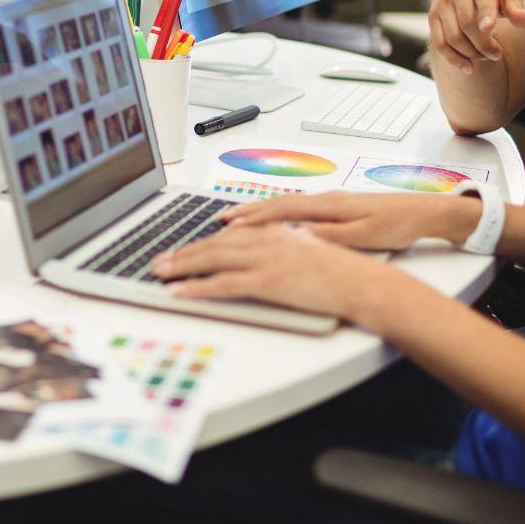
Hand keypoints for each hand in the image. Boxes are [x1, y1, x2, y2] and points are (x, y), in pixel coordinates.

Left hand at [152, 222, 424, 330]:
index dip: (203, 240)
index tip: (184, 246)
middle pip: (215, 243)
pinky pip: (223, 284)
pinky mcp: (267, 281)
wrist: (365, 283)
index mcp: (277, 232)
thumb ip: (284, 251)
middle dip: (184, 252)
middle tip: (159, 259)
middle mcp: (267, 240)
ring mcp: (266, 259)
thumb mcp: (309, 254)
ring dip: (182, 265)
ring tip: (159, 272)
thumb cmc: (343, 274)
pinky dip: (197, 287)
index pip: (231, 234)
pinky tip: (180, 292)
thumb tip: (264, 258)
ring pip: (212, 259)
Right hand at [217, 192, 467, 251]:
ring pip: (285, 205)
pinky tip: (271, 221)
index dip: (252, 217)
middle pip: (277, 203)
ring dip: (259, 212)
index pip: (282, 209)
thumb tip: (300, 236)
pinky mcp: (337, 207)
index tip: (229, 223)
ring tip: (237, 219)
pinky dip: (277, 214)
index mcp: (330, 205)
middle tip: (220, 219)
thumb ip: (331, 236)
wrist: (424, 212)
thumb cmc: (397, 224)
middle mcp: (326, 199)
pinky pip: (297, 209)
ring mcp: (330, 201)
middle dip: (247, 211)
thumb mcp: (365, 237)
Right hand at [428, 0, 524, 74]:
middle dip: (483, 44)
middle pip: (467, 22)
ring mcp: (440, 1)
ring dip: (471, 53)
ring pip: (453, 36)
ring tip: (486, 56)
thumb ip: (518, 10)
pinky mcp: (432, 16)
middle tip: (497, 54)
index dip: (485, 13)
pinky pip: (439, 43)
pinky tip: (469, 68)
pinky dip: (453, 58)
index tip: (489, 28)